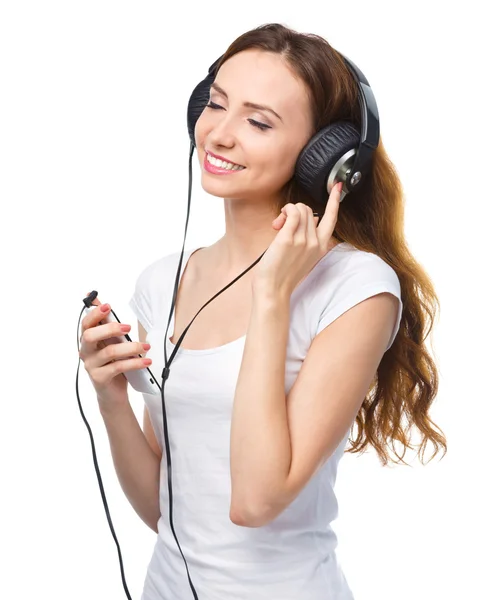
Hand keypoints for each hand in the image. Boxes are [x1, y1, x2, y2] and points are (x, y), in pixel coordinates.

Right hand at [79, 294, 149, 410]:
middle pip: (90, 336)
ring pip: (109, 352)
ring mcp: (91, 366)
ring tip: (145, 347)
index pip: (86, 324)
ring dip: (131, 347)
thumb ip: (110, 327)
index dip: (95, 314)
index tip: (108, 306)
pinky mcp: (99, 378)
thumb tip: (105, 305)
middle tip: (128, 328)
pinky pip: (118, 367)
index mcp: (88, 340)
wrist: (114, 393)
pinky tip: (146, 361)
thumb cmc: (114, 363)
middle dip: (110, 328)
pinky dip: (134, 363)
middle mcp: (86, 352)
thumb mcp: (114, 344)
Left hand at [253, 181, 342, 296]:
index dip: (334, 201)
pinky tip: (278, 221)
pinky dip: (285, 210)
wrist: (273, 289)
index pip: (332, 219)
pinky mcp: (289, 238)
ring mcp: (303, 240)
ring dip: (287, 211)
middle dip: (294, 211)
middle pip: (309, 210)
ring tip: (278, 225)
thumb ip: (308, 238)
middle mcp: (315, 242)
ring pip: (300, 209)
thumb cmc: (283, 273)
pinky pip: (291, 212)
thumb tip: (305, 218)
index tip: (338, 187)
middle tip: (281, 225)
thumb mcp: (303, 256)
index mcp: (321, 246)